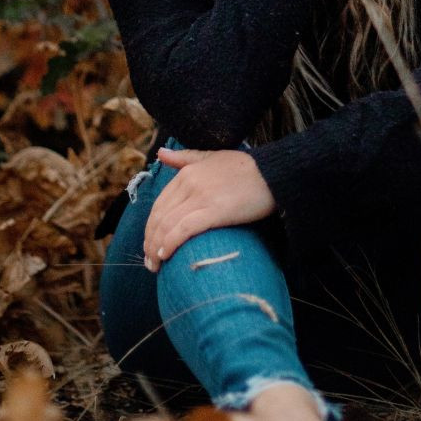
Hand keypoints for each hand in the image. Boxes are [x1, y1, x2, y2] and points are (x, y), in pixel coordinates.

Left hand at [143, 148, 275, 269]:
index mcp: (186, 173)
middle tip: (148, 262)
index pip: (159, 205)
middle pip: (159, 218)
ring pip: (168, 226)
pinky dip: (171, 243)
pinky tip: (166, 255)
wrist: (272, 173)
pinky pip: (184, 229)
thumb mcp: (211, 157)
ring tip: (155, 266)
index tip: (149, 245)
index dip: (150, 228)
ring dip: (156, 248)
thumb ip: (185, 157)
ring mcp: (201, 197)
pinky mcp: (215, 211)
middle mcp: (189, 184)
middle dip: (150, 242)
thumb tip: (160, 154)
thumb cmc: (245, 168)